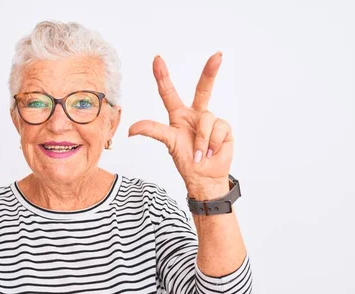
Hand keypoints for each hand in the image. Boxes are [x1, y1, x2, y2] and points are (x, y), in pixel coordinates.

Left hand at [129, 52, 232, 198]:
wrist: (204, 176)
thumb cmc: (186, 161)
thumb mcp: (168, 142)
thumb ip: (152, 131)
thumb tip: (130, 129)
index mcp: (178, 115)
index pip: (169, 92)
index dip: (162, 76)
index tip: (157, 59)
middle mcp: (196, 114)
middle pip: (203, 88)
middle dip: (210, 71)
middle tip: (217, 55)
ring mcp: (211, 120)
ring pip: (206, 119)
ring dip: (201, 140)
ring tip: (199, 153)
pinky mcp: (224, 128)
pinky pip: (218, 128)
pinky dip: (212, 143)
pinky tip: (211, 151)